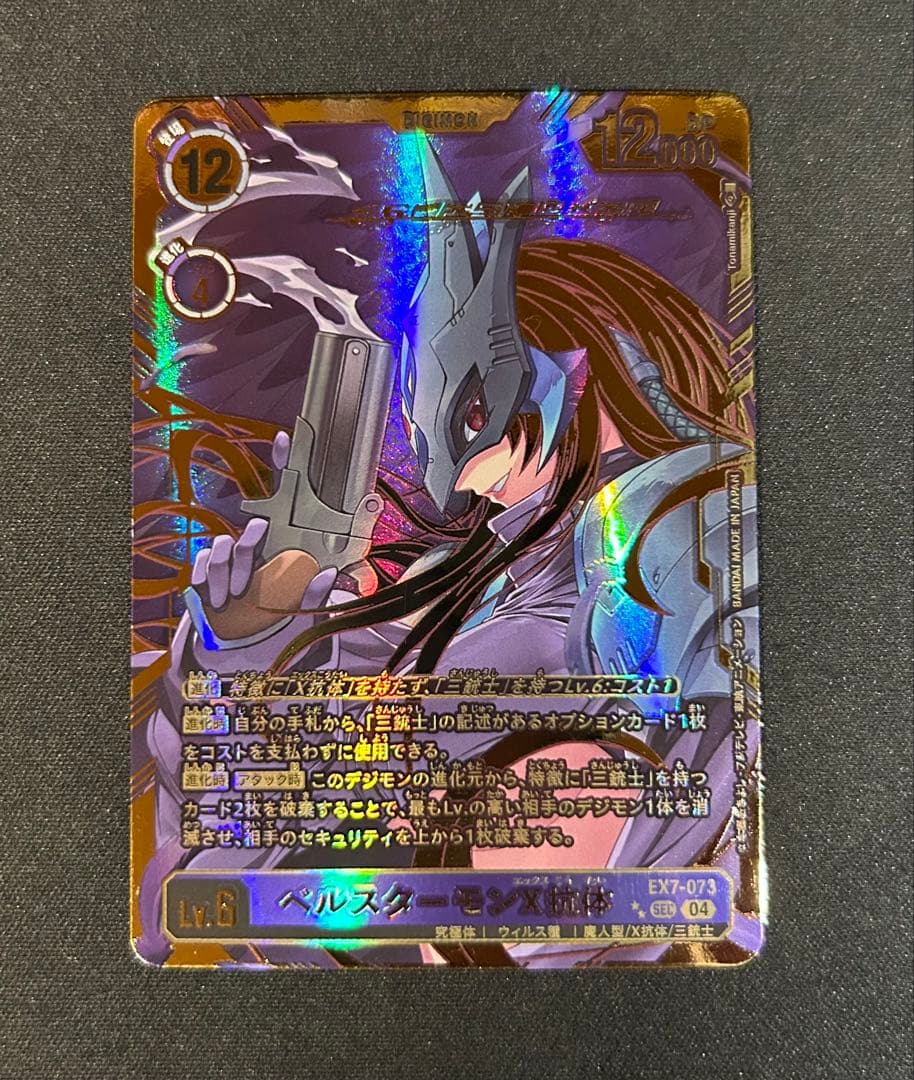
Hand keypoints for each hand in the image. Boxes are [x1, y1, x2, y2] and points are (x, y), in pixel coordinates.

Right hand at [190, 431, 331, 641]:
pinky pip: (203, 562)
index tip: (284, 439)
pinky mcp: (206, 567)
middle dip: (250, 541)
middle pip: (251, 525)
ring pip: (225, 545)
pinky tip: (218, 599)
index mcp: (282, 545)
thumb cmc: (275, 612)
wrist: (242, 640)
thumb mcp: (301, 606)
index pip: (285, 500)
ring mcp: (229, 553)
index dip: (284, 466)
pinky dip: (210, 582)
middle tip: (255, 552)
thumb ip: (317, 594)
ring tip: (237, 596)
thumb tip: (330, 575)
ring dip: (232, 573)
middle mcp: (255, 542)